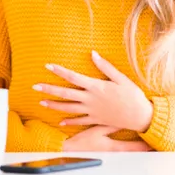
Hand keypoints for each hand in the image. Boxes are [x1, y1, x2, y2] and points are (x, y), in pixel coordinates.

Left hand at [34, 50, 153, 132]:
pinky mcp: (95, 120)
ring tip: (41, 102)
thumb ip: (105, 66)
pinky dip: (69, 121)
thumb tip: (93, 54)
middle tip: (35, 86)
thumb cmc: (133, 96)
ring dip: (54, 105)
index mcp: (96, 87)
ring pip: (68, 108)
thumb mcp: (121, 78)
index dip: (59, 71)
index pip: (73, 77)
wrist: (139, 116)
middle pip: (65, 93)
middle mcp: (90, 99)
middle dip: (49, 89)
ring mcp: (92, 111)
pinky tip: (60, 121)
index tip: (48, 66)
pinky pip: (79, 121)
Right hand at [63, 126, 152, 151]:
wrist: (69, 150)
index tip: (154, 143)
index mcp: (113, 147)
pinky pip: (120, 150)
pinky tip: (131, 145)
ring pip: (127, 151)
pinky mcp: (105, 152)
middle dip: (144, 147)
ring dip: (137, 148)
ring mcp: (110, 154)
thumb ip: (112, 126)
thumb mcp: (97, 130)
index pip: (134, 148)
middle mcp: (114, 152)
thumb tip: (124, 121)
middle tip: (155, 144)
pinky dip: (127, 147)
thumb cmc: (82, 141)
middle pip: (133, 151)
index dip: (145, 146)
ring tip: (147, 145)